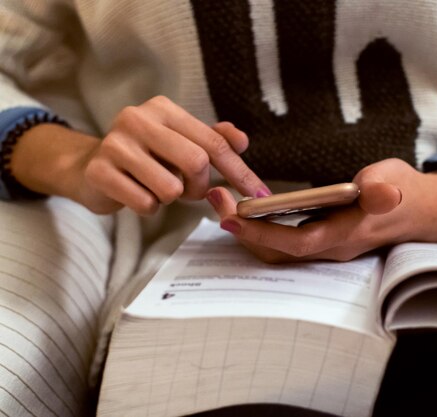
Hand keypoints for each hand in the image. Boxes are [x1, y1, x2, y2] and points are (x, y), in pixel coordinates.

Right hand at [11, 96, 269, 214]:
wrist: (90, 167)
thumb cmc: (146, 157)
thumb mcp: (180, 142)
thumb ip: (212, 139)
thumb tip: (242, 140)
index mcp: (164, 109)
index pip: (214, 142)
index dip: (239, 171)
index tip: (258, 195)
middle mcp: (138, 118)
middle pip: (196, 163)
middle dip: (200, 187)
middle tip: (189, 191)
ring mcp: (115, 144)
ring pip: (171, 188)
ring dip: (171, 198)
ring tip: (157, 188)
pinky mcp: (99, 171)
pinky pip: (145, 204)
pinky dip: (149, 208)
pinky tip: (137, 195)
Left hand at [207, 158, 436, 262]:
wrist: (421, 211)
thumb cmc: (406, 192)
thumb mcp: (397, 182)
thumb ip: (384, 188)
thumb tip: (380, 192)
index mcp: (347, 234)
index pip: (297, 242)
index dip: (262, 233)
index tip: (232, 215)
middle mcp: (332, 247)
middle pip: (279, 251)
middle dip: (244, 230)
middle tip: (217, 199)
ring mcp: (327, 246)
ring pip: (279, 250)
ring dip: (249, 231)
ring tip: (225, 203)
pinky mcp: (324, 239)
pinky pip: (286, 242)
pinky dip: (263, 229)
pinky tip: (250, 209)